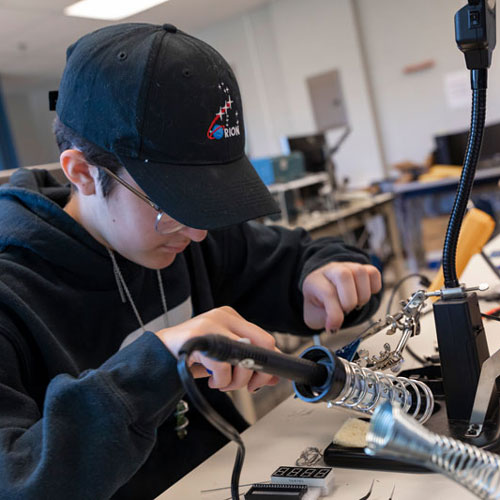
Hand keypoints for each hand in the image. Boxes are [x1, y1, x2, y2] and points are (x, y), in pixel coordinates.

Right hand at [155, 306, 278, 392]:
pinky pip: (224, 367)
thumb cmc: (194, 355)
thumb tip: (275, 376)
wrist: (159, 355)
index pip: (265, 338)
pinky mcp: (199, 339)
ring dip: (237, 381)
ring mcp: (211, 325)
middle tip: (247, 385)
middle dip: (258, 372)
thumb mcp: (225, 357)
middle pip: (263, 343)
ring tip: (223, 382)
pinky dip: (222, 381)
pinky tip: (213, 381)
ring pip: (245, 356)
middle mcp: (224, 316)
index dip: (268, 363)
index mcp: (232, 317)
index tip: (262, 379)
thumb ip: (248, 362)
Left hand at [302, 262, 381, 330]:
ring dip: (362, 295)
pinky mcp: (362, 269)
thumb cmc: (318, 303)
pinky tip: (364, 296)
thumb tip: (335, 325)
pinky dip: (374, 287)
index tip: (333, 327)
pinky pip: (373, 273)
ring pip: (360, 272)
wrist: (322, 291)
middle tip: (346, 311)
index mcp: (315, 280)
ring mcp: (347, 267)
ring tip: (356, 304)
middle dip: (349, 300)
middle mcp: (331, 270)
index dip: (334, 314)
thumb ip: (324, 319)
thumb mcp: (314, 314)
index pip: (328, 292)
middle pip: (344, 276)